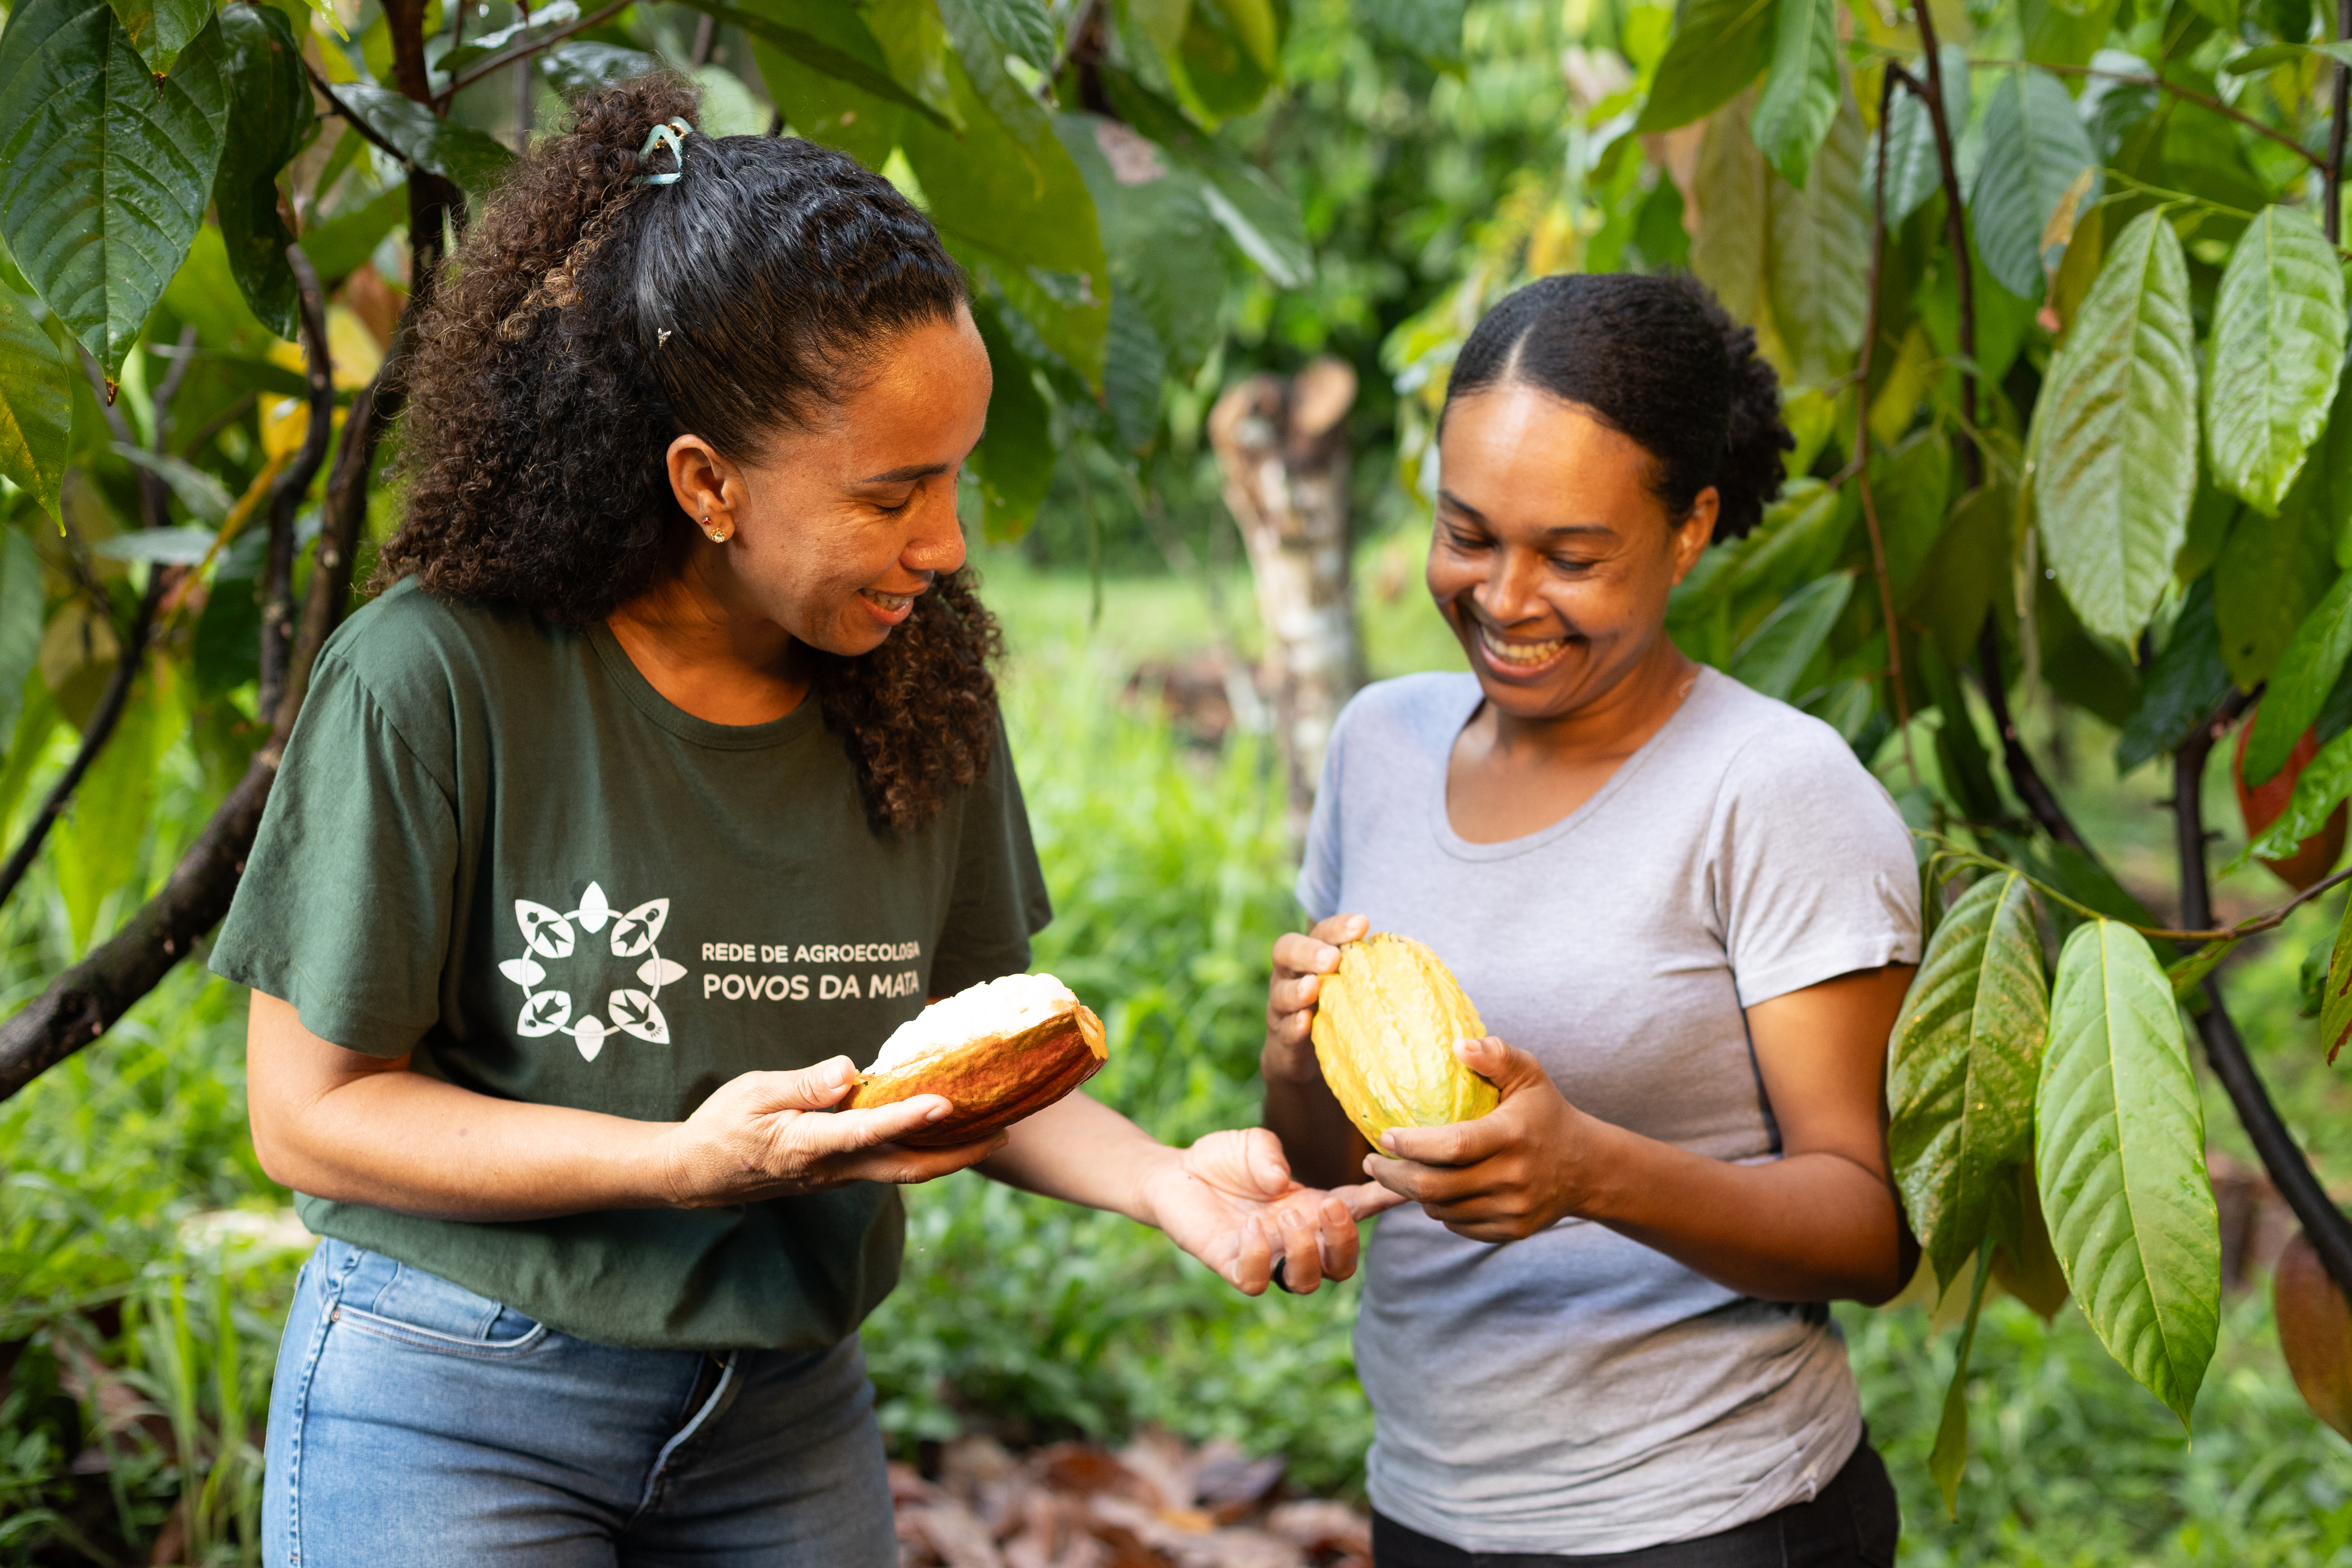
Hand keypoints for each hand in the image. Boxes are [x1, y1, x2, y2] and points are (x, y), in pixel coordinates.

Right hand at [658, 1058, 1003, 1206]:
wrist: (698, 1174)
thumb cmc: (723, 1126)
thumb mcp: (753, 1093)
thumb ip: (803, 1083)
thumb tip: (849, 1070)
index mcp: (807, 1145)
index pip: (866, 1130)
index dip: (907, 1117)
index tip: (945, 1100)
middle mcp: (831, 1169)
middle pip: (904, 1167)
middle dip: (956, 1155)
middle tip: (1003, 1135)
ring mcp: (838, 1176)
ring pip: (902, 1170)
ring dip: (947, 1156)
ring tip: (990, 1134)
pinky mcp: (839, 1174)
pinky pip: (889, 1165)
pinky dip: (922, 1152)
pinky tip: (942, 1132)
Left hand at [1136, 1128, 1403, 1294]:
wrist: (1174, 1175)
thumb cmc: (1223, 1159)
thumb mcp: (1255, 1144)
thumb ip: (1271, 1155)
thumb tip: (1282, 1182)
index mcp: (1313, 1208)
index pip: (1359, 1211)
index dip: (1384, 1202)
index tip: (1402, 1186)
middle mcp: (1296, 1238)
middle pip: (1340, 1267)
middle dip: (1344, 1242)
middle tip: (1326, 1208)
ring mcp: (1266, 1256)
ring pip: (1305, 1282)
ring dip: (1304, 1251)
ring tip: (1285, 1216)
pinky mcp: (1232, 1265)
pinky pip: (1257, 1281)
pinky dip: (1261, 1258)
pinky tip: (1251, 1229)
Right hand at [1264, 912, 1367, 1083]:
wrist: (1303, 1060)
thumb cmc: (1339, 1014)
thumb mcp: (1352, 989)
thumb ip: (1371, 973)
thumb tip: (1426, 964)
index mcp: (1310, 957)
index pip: (1321, 932)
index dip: (1338, 926)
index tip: (1363, 924)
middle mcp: (1290, 976)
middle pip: (1286, 951)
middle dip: (1308, 952)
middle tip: (1331, 958)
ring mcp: (1281, 1009)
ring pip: (1281, 993)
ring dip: (1297, 989)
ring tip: (1314, 987)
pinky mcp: (1281, 1041)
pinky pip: (1284, 1030)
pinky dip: (1294, 1025)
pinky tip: (1306, 1022)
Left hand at [1362, 1036, 1605, 1242]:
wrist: (1587, 1168)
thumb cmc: (1546, 1113)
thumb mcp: (1529, 1075)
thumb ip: (1496, 1055)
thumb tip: (1457, 1045)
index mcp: (1512, 1135)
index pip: (1451, 1146)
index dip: (1411, 1145)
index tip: (1385, 1135)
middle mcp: (1513, 1177)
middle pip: (1435, 1187)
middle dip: (1393, 1177)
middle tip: (1372, 1162)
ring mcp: (1513, 1209)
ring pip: (1442, 1210)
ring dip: (1413, 1194)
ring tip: (1399, 1174)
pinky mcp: (1512, 1231)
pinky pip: (1459, 1226)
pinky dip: (1439, 1211)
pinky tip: (1432, 1192)